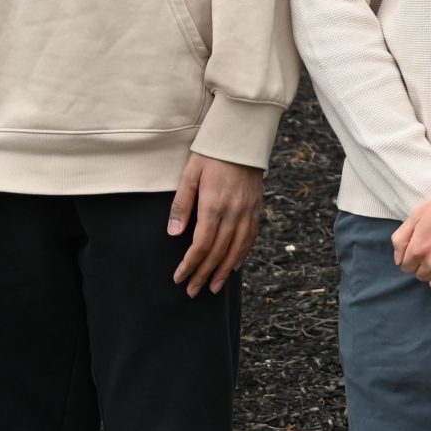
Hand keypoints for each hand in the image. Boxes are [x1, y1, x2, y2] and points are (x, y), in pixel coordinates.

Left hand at [168, 154, 263, 293]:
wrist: (243, 138)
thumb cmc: (212, 154)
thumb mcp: (190, 175)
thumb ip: (182, 205)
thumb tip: (174, 234)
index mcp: (214, 204)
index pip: (202, 244)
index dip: (190, 265)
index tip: (179, 278)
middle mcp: (234, 211)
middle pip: (219, 252)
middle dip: (204, 274)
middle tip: (193, 291)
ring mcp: (248, 211)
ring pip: (237, 249)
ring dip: (224, 271)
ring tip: (214, 288)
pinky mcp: (256, 208)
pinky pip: (251, 237)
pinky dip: (242, 255)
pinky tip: (234, 266)